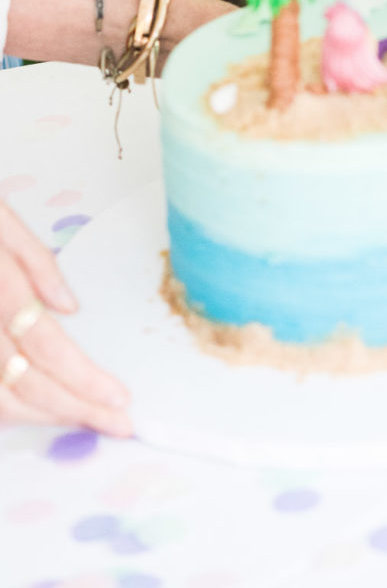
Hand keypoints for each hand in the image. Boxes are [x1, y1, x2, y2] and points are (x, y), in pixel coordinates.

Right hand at [0, 202, 130, 434]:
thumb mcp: (2, 220)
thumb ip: (34, 260)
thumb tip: (68, 306)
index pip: (46, 345)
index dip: (83, 379)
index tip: (119, 398)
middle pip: (25, 383)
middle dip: (74, 409)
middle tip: (116, 423)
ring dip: (43, 415)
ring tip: (84, 417)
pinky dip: (9, 408)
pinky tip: (38, 408)